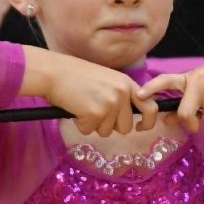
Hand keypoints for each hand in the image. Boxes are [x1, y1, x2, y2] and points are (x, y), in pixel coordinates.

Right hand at [40, 52, 160, 137]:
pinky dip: (80, 124)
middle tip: (94, 111)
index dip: (148, 121)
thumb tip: (126, 117)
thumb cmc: (75, 76)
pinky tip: (74, 108)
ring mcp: (110, 103)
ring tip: (82, 106)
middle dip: (110, 125)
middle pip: (126, 127)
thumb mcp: (106, 79)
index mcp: (127, 83)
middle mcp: (122, 93)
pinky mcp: (95, 113)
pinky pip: (89, 131)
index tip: (140, 127)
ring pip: (107, 131)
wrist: (53, 72)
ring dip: (93, 124)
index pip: (151, 107)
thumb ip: (119, 94)